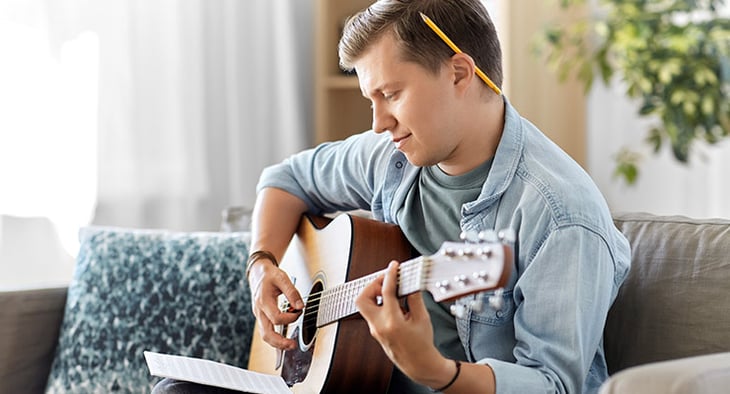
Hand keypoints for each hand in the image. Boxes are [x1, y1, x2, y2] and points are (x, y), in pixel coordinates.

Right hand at [248, 258, 303, 349]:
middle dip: (280, 342)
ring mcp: (259, 316)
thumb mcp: (282, 278)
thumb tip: (300, 306)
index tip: (299, 312)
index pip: (276, 317)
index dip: (290, 318)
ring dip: (277, 343)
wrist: (258, 274)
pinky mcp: (261, 317)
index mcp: (263, 301)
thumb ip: (292, 292)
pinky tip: (284, 338)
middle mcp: (259, 311)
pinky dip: (275, 337)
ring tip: (290, 345)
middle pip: (266, 333)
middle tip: (293, 345)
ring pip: (265, 335)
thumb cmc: (269, 275)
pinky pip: (266, 331)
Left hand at [355, 261, 449, 384]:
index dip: (390, 275)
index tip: (393, 267)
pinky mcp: (375, 331)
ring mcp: (375, 329)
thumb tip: (410, 283)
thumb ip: (415, 298)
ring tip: (390, 292)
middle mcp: (379, 326)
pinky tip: (392, 303)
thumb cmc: (422, 344)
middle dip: (372, 285)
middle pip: (362, 298)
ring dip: (374, 294)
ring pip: (364, 305)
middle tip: (385, 281)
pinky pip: (371, 312)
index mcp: (392, 322)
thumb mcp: (422, 318)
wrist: (418, 364)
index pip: (387, 292)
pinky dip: (378, 303)